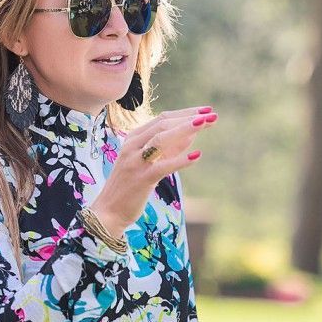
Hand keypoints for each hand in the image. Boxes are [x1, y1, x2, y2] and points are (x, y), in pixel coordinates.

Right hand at [89, 107, 217, 232]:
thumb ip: (169, 148)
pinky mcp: (141, 179)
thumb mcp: (150, 162)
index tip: (206, 110)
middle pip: (163, 124)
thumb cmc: (131, 186)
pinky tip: (197, 155)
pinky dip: (181, 160)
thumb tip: (192, 134)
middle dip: (189, 118)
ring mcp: (135, 162)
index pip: (162, 118)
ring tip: (205, 123)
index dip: (186, 113)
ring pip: (161, 139)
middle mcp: (132, 146)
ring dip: (185, 129)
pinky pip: (163, 166)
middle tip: (212, 115)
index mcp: (133, 138)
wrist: (109, 211)